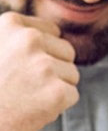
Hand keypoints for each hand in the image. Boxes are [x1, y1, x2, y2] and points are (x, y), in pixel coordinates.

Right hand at [0, 12, 79, 130]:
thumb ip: (21, 40)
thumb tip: (54, 38)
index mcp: (12, 23)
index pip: (53, 32)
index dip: (46, 52)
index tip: (27, 66)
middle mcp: (30, 39)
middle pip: (67, 52)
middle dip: (56, 68)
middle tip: (29, 83)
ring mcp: (45, 65)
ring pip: (72, 74)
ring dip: (57, 87)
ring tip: (29, 95)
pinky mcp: (57, 91)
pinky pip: (72, 95)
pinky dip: (59, 105)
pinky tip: (35, 107)